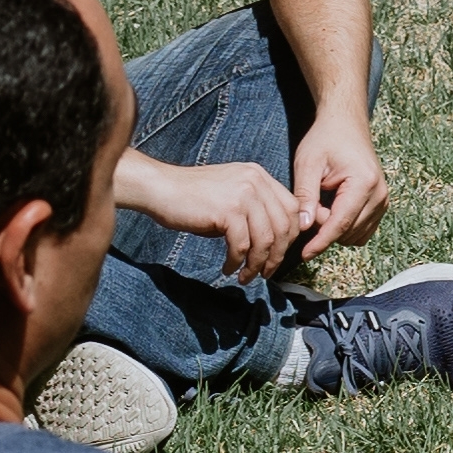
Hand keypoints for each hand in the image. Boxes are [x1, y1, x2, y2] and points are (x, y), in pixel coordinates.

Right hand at [135, 154, 317, 277]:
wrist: (160, 189)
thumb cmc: (193, 198)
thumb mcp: (231, 195)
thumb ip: (255, 209)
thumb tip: (275, 241)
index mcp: (259, 175)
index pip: (291, 208)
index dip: (291, 236)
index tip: (279, 254)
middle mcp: (255, 181)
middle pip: (283, 226)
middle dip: (277, 256)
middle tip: (266, 273)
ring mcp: (243, 194)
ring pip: (265, 240)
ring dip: (257, 264)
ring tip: (245, 276)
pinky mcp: (227, 210)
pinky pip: (242, 246)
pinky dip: (237, 262)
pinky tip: (229, 269)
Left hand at [290, 114, 390, 255]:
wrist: (345, 124)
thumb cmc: (325, 139)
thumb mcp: (307, 164)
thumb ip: (305, 196)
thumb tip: (304, 227)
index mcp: (364, 183)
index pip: (340, 224)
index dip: (321, 242)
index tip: (304, 254)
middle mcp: (379, 194)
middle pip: (348, 232)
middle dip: (325, 229)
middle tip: (309, 207)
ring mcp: (383, 200)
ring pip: (356, 235)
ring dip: (335, 229)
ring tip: (320, 204)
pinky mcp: (381, 204)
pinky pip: (362, 230)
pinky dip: (345, 227)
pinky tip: (331, 209)